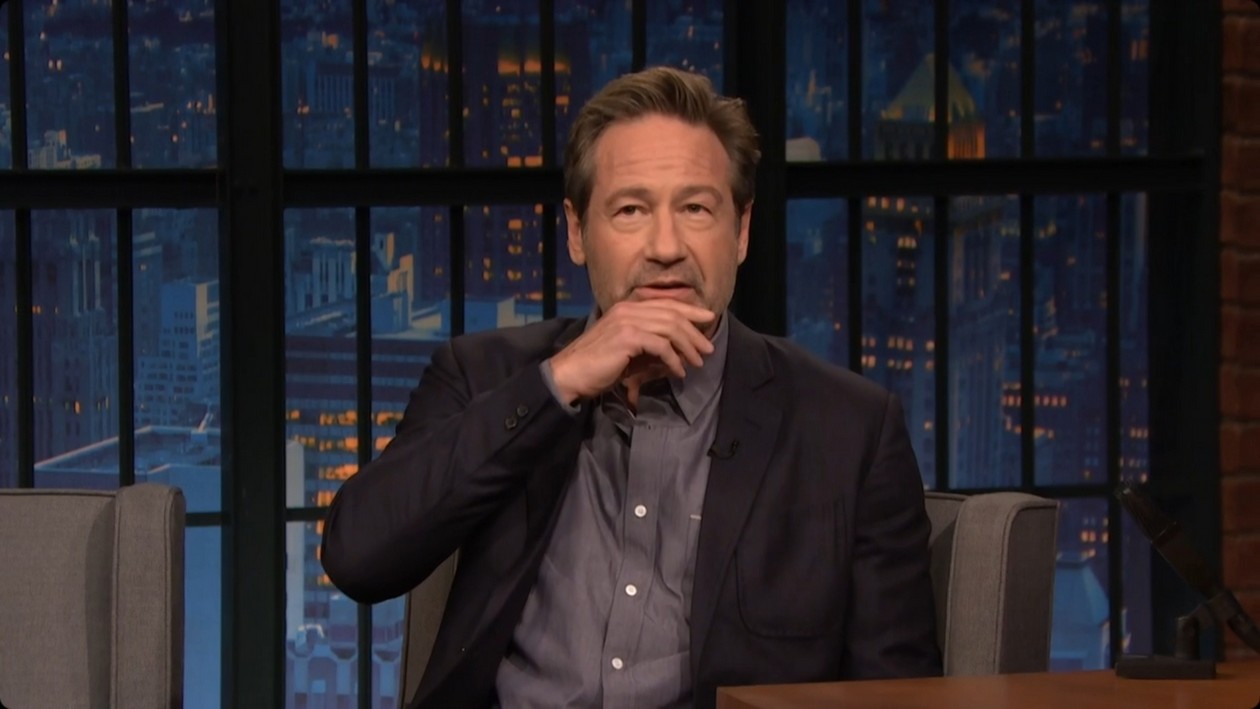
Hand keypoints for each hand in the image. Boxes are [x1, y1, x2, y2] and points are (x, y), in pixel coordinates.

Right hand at [548, 300, 716, 404]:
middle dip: (695, 332)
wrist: (570, 374)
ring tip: (698, 362)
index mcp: (627, 307)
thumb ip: (649, 345)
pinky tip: (679, 371)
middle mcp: (628, 309)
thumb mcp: (627, 350)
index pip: (666, 303)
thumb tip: (675, 352)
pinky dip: (674, 360)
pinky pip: (661, 346)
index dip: (690, 310)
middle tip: (708, 349)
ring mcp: (627, 321)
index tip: (709, 319)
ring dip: (688, 347)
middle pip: (673, 314)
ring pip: (670, 328)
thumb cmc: (597, 365)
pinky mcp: (628, 337)